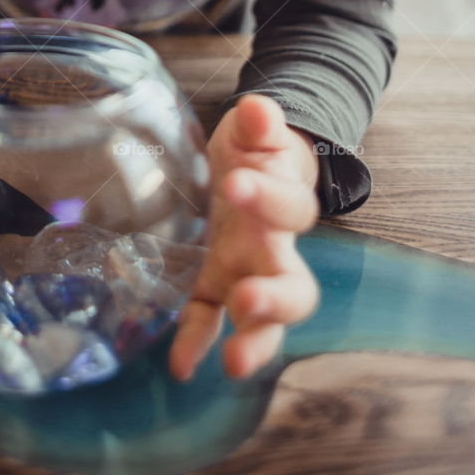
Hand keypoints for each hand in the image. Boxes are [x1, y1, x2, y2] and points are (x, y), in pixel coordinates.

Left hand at [168, 93, 320, 380]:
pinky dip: (197, 343)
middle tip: (248, 297)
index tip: (236, 182)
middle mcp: (270, 249)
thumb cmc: (252, 153)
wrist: (246, 172)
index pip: (292, 207)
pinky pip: (208, 320)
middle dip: (275, 298)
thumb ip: (259, 123)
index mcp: (283, 204)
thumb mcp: (253, 132)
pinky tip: (181, 366)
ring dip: (253, 339)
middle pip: (294, 286)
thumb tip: (259, 108)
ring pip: (263, 319)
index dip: (268, 197)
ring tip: (234, 362)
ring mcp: (244, 275)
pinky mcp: (211, 287)